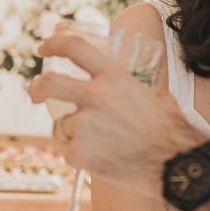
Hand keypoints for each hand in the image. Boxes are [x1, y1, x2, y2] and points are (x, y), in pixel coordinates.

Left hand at [30, 32, 202, 194]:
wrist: (174, 166)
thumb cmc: (172, 134)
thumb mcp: (157, 99)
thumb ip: (139, 94)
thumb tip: (149, 99)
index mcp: (114, 77)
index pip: (75, 48)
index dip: (54, 44)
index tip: (44, 48)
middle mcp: (95, 96)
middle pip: (49, 83)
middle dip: (36, 88)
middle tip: (35, 95)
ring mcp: (84, 125)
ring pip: (63, 126)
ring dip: (75, 135)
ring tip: (103, 145)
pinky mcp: (78, 153)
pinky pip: (69, 151)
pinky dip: (81, 157)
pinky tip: (102, 160)